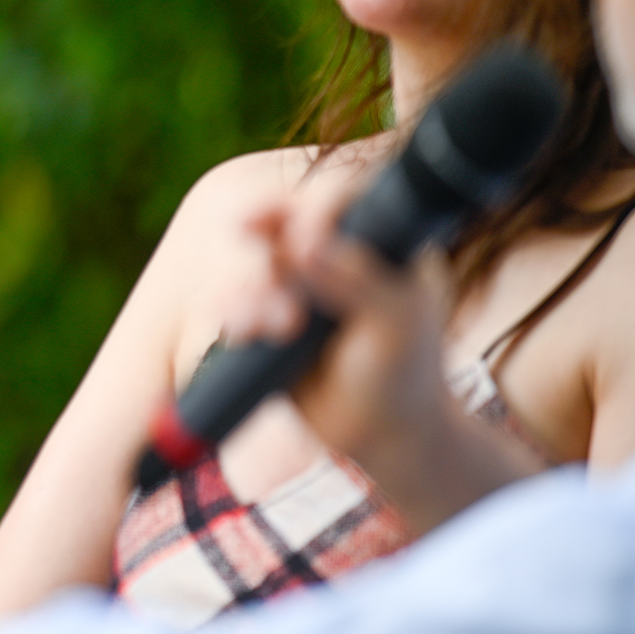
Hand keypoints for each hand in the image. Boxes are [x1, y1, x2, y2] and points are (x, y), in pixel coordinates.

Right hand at [225, 173, 541, 529]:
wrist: (380, 436)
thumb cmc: (404, 376)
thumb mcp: (397, 327)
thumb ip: (359, 281)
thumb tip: (306, 243)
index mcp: (380, 239)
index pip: (340, 197)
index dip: (313, 209)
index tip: (300, 240)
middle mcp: (333, 250)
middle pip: (282, 224)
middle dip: (271, 264)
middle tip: (286, 315)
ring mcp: (296, 281)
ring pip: (252, 262)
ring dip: (249, 292)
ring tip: (266, 331)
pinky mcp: (265, 312)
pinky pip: (233, 298)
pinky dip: (230, 312)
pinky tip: (238, 332)